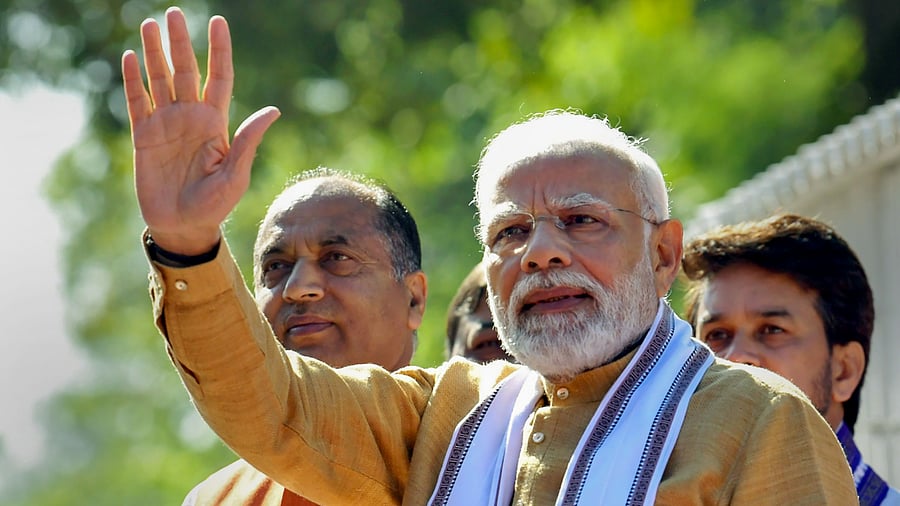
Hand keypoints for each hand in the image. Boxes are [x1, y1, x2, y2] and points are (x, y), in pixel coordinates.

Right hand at [122, 7, 279, 254]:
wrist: (183, 227)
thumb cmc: (215, 205)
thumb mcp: (236, 174)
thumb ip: (248, 140)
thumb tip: (273, 110)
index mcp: (216, 123)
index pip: (219, 77)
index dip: (219, 50)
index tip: (218, 21)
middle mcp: (191, 117)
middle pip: (186, 70)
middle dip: (180, 42)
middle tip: (174, 12)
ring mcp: (166, 125)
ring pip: (160, 80)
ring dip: (154, 53)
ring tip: (150, 24)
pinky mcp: (143, 136)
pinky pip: (137, 102)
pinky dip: (133, 80)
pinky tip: (130, 57)